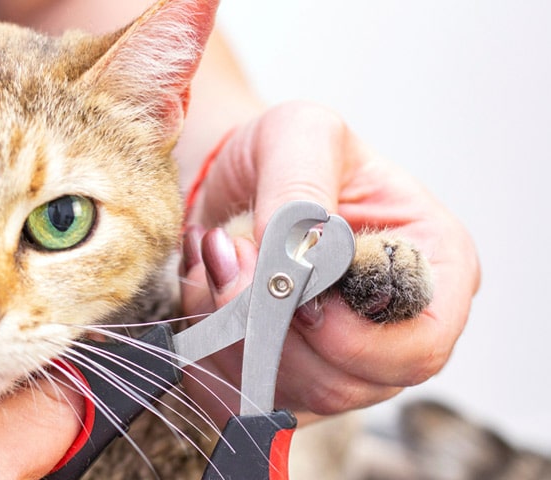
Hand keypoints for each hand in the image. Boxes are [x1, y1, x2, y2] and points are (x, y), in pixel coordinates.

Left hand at [180, 101, 479, 425]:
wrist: (244, 176)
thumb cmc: (287, 151)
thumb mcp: (300, 135)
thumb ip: (300, 188)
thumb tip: (293, 254)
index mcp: (435, 268)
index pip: (418, 346)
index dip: (350, 338)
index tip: (293, 293)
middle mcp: (398, 328)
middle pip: (346, 383)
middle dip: (271, 329)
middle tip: (228, 256)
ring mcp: (346, 362)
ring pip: (287, 394)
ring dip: (231, 330)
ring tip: (215, 260)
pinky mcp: (292, 379)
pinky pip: (246, 395)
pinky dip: (211, 345)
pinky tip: (206, 288)